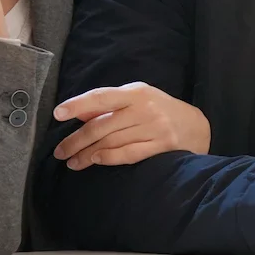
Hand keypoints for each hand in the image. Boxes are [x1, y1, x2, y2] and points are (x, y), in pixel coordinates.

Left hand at [53, 83, 211, 169]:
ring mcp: (155, 128)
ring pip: (112, 142)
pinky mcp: (162, 146)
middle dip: (76, 140)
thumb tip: (79, 114)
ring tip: (72, 162)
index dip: (78, 104)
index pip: (101, 97)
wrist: (196, 126)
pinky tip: (95, 161)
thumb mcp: (137, 100)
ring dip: (87, 154)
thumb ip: (110, 106)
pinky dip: (108, 158)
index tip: (58, 114)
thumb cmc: (160, 111)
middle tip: (60, 151)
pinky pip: (128, 154)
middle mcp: (145, 108)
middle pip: (102, 125)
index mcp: (136, 92)